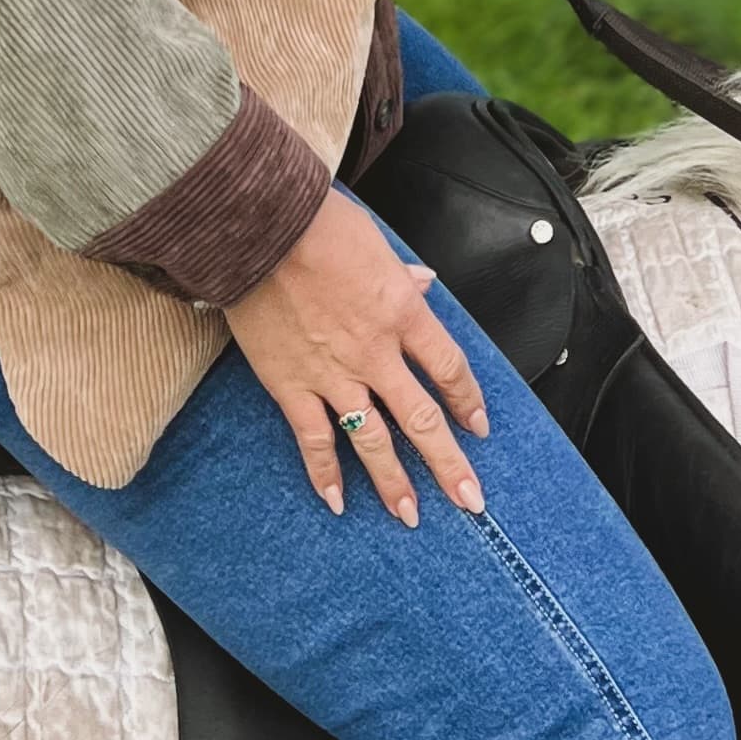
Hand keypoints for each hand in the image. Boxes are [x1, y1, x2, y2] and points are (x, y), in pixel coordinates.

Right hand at [224, 191, 489, 524]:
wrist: (261, 229)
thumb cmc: (319, 224)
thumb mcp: (376, 243)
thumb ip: (402, 275)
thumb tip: (425, 282)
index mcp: (402, 313)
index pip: (448, 368)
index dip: (467, 401)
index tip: (478, 427)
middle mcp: (376, 353)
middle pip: (422, 418)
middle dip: (448, 463)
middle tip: (470, 501)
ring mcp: (334, 375)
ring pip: (373, 440)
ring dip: (394, 481)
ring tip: (410, 515)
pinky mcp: (292, 385)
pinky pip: (314, 439)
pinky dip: (325, 473)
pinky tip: (337, 502)